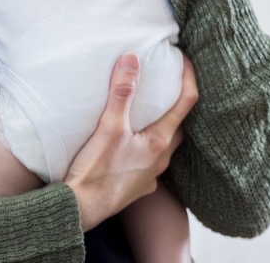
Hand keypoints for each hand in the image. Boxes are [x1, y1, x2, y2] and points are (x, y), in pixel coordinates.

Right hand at [65, 53, 198, 230]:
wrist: (80, 210)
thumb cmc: (95, 170)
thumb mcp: (108, 126)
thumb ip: (121, 92)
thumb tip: (131, 59)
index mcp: (159, 142)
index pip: (187, 102)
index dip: (189, 77)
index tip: (183, 60)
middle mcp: (161, 159)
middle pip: (179, 125)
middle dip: (178, 103)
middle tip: (169, 84)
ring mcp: (151, 176)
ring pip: (166, 145)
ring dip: (162, 126)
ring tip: (150, 112)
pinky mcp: (138, 187)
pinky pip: (151, 162)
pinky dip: (147, 146)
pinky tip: (134, 144)